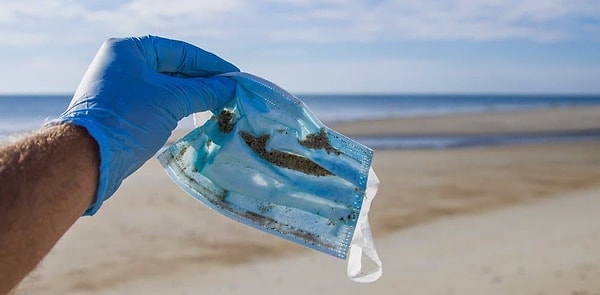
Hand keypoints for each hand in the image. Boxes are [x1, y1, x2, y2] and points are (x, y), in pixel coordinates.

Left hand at [50, 35, 238, 214]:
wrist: (88, 157)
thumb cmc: (129, 118)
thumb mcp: (172, 100)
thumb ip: (204, 91)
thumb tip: (231, 87)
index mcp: (129, 50)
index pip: (181, 51)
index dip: (211, 64)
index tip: (235, 76)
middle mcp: (123, 64)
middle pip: (175, 69)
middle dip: (204, 82)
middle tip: (231, 93)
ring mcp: (122, 88)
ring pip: (168, 88)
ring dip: (194, 97)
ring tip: (220, 105)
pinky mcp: (124, 111)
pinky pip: (159, 103)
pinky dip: (180, 108)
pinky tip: (199, 115)